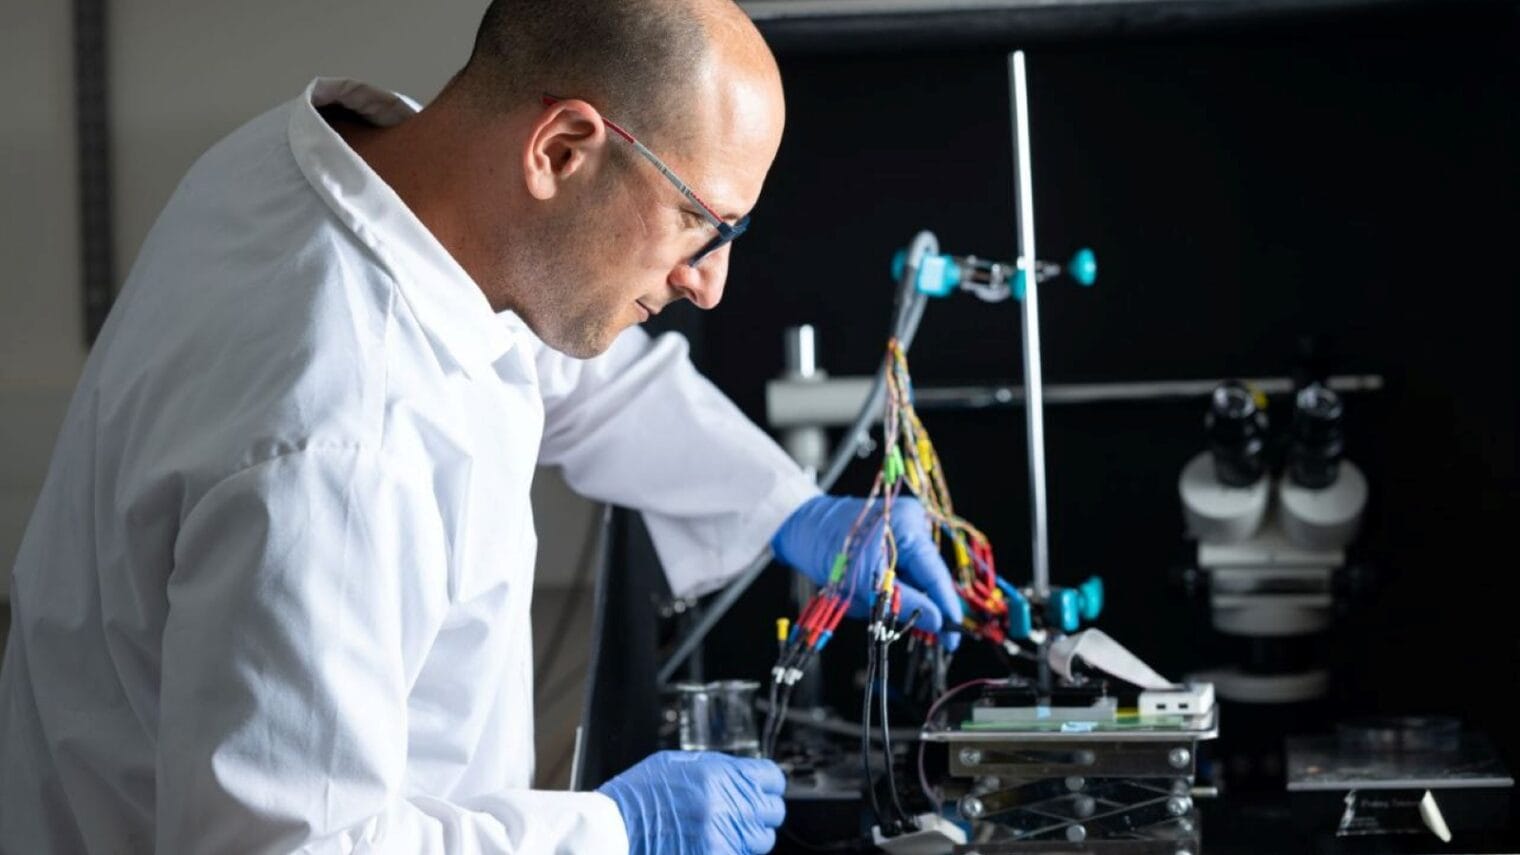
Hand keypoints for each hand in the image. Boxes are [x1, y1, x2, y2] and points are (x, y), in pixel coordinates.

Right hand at [597, 751, 786, 854]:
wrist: (613, 830)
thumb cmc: (639, 796)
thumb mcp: (678, 763)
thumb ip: (718, 767)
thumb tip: (745, 772)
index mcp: (718, 775)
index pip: (772, 779)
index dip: (766, 784)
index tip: (762, 788)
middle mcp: (725, 806)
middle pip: (772, 811)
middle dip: (758, 811)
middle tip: (738, 812)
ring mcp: (722, 838)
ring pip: (762, 840)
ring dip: (747, 836)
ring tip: (720, 830)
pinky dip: (730, 851)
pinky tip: (709, 844)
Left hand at [771, 495, 962, 649]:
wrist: (804, 527)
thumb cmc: (828, 547)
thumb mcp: (864, 583)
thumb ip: (903, 603)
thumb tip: (937, 622)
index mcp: (910, 525)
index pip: (937, 574)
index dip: (947, 608)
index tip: (954, 636)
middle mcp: (913, 523)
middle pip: (929, 577)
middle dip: (919, 605)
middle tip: (922, 636)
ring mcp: (906, 528)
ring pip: (915, 577)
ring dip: (898, 597)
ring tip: (866, 599)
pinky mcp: (895, 537)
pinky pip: (902, 571)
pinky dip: (890, 586)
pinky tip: (867, 590)